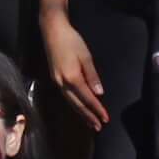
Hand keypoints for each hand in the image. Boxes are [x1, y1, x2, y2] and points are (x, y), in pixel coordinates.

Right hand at [42, 10, 107, 132]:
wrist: (52, 31)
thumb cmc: (71, 41)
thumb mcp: (86, 57)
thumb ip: (92, 76)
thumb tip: (99, 93)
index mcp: (72, 78)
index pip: (87, 98)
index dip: (97, 109)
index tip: (105, 118)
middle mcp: (62, 83)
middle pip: (77, 104)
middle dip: (88, 116)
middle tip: (98, 126)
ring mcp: (57, 82)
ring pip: (70, 102)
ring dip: (81, 113)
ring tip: (90, 122)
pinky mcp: (55, 79)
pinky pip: (66, 96)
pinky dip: (74, 104)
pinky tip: (79, 107)